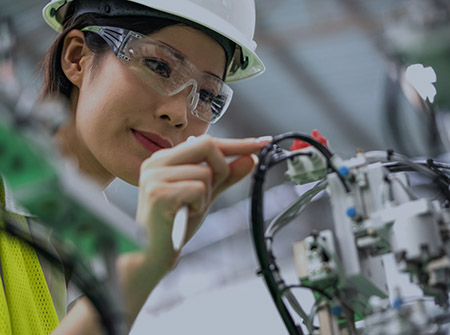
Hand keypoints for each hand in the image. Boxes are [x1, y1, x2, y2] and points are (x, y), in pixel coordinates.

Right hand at [136, 134, 270, 265]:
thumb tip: (250, 158)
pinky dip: (199, 204)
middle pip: (207, 145)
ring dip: (207, 194)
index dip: (237, 144)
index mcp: (165, 159)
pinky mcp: (158, 192)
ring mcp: (155, 176)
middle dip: (221, 168)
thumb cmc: (176, 224)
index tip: (262, 143)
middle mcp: (157, 162)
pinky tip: (185, 213)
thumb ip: (226, 175)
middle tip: (212, 190)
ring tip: (189, 208)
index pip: (206, 142)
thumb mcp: (206, 195)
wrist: (153, 254)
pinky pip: (198, 188)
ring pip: (205, 171)